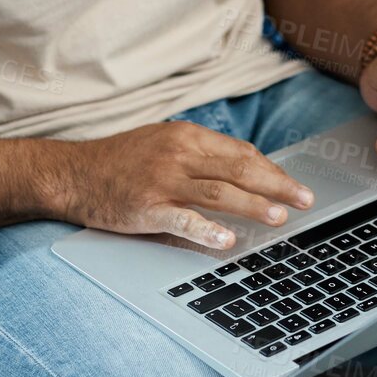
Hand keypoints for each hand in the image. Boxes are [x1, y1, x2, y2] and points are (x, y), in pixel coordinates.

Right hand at [41, 122, 315, 250]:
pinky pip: (183, 219)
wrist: (72, 173)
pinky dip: (207, 229)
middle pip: (238, 169)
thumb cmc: (121, 161)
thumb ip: (200, 155)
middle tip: (305, 199)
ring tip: (279, 217)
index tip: (292, 185)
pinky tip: (227, 239)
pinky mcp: (146, 208)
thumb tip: (244, 170)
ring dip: (253, 205)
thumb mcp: (163, 143)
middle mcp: (178, 154)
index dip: (271, 170)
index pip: (240, 153)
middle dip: (277, 185)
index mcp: (186, 136)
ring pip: (219, 192)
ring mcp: (162, 181)